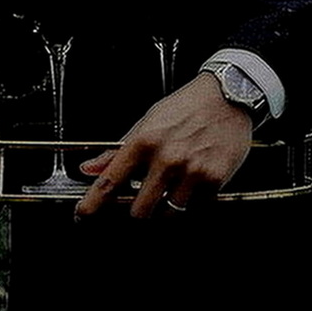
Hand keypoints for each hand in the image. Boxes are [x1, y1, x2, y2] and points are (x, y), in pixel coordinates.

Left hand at [74, 74, 251, 219]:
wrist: (228, 96)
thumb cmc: (186, 107)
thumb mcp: (146, 122)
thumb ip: (117, 150)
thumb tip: (90, 168)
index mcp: (143, 141)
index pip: (110, 181)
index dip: (92, 203)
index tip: (83, 214)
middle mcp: (166, 158)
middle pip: (139, 210)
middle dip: (137, 211)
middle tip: (142, 202)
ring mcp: (191, 171)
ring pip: (168, 213)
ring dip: (165, 207)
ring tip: (172, 187)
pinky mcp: (214, 180)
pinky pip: (196, 207)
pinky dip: (191, 201)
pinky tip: (193, 181)